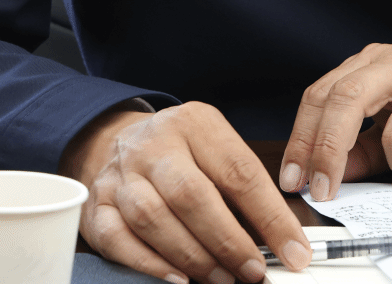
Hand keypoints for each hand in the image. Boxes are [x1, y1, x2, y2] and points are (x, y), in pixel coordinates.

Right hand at [59, 101, 313, 282]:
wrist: (118, 139)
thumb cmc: (180, 151)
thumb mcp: (216, 148)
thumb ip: (246, 188)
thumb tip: (286, 240)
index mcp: (195, 123)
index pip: (239, 171)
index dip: (271, 217)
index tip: (294, 251)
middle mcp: (154, 144)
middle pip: (191, 194)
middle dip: (228, 241)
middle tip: (253, 271)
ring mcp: (121, 174)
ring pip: (153, 218)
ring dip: (193, 257)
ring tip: (222, 279)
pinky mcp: (97, 205)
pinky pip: (118, 238)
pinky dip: (149, 264)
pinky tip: (177, 278)